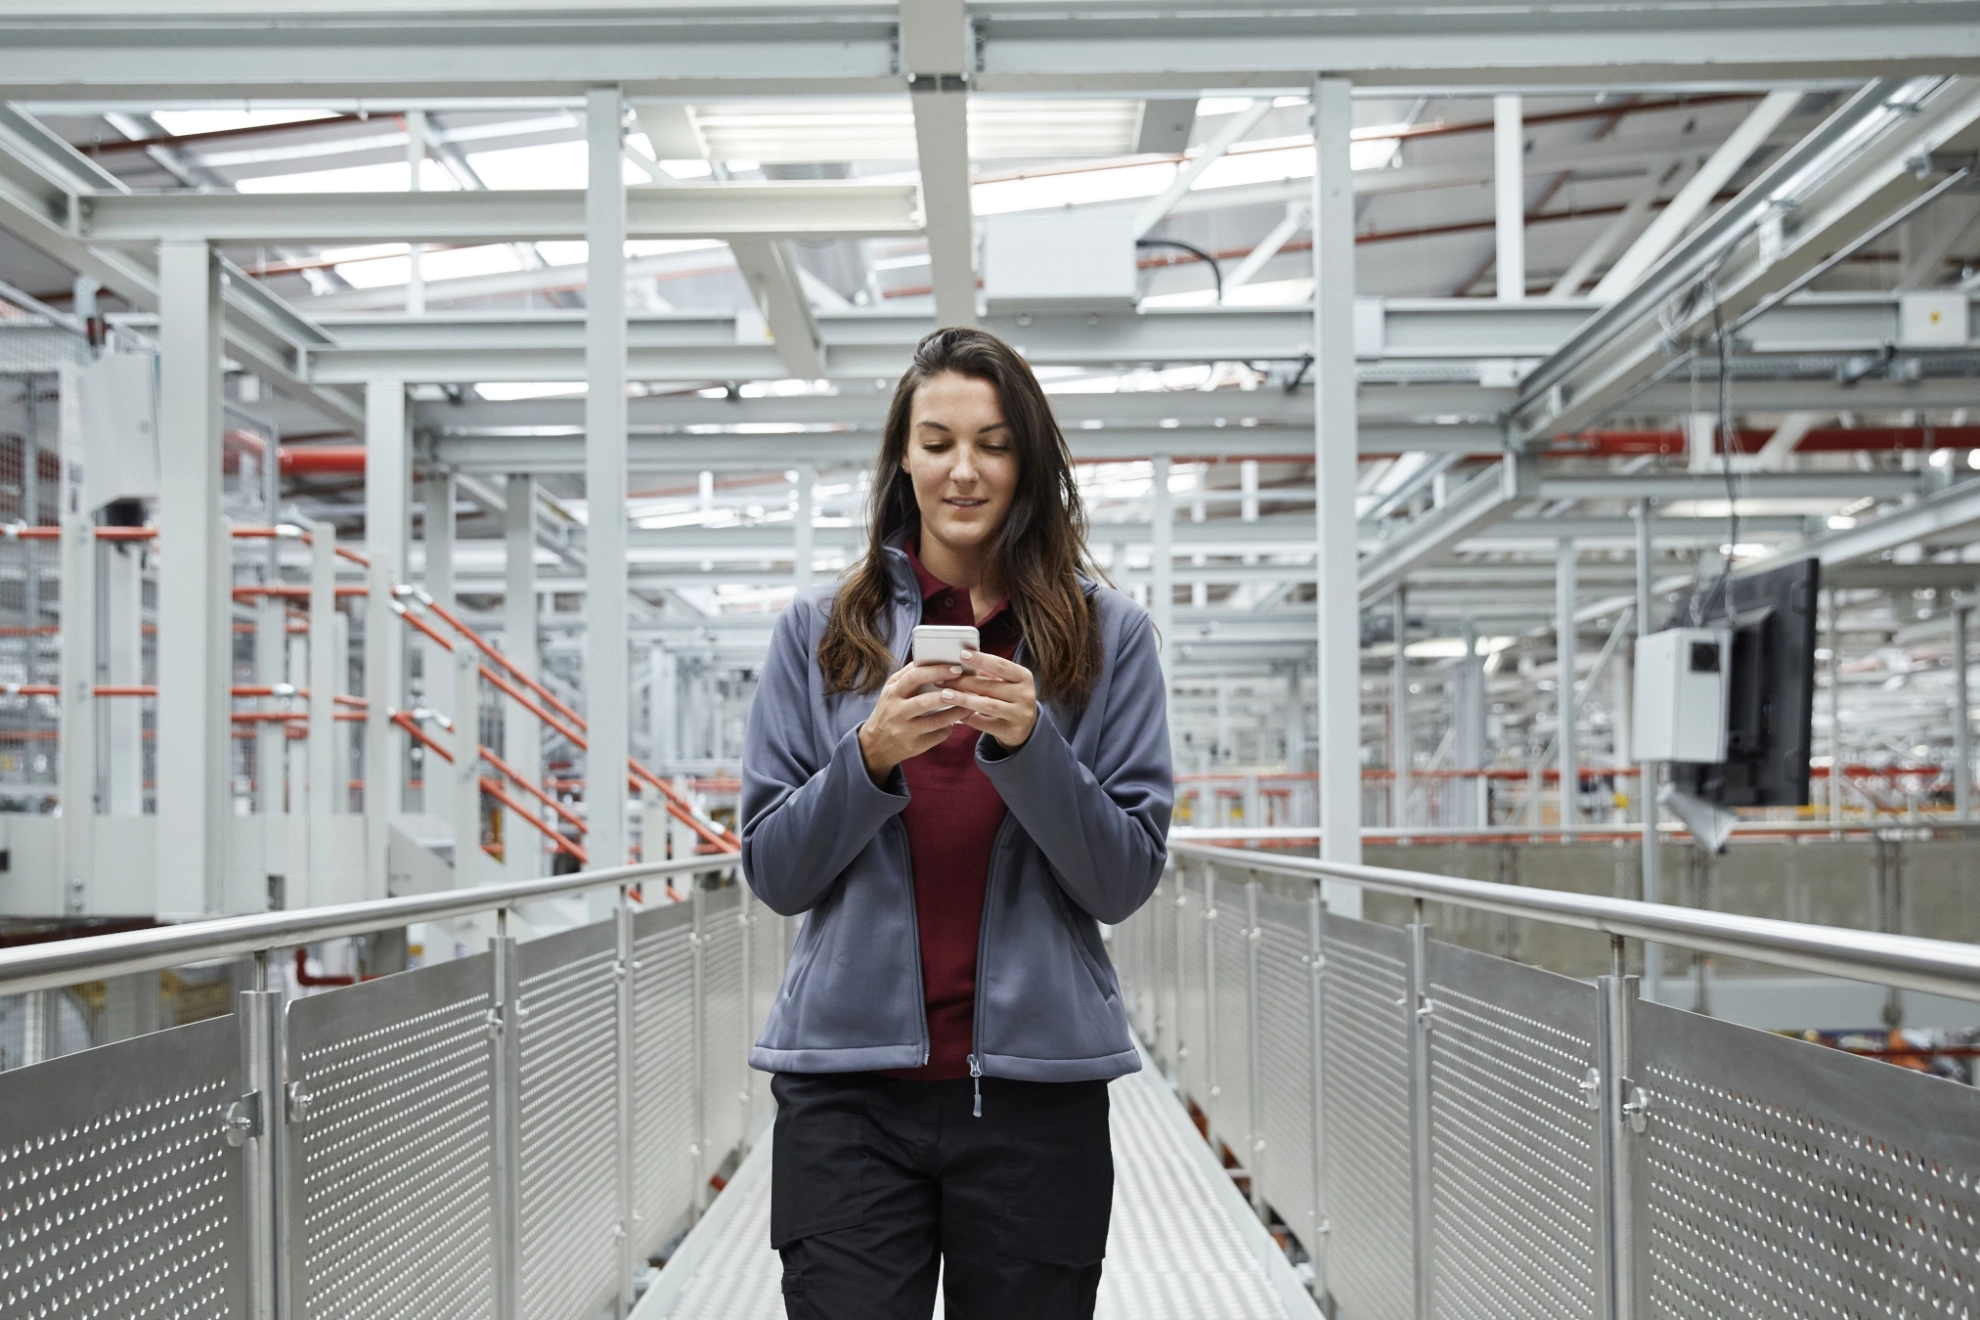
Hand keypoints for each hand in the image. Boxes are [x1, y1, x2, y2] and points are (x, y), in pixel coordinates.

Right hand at [856, 660, 968, 784]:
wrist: (875, 744)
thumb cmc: (889, 711)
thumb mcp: (891, 690)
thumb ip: (907, 675)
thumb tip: (930, 659)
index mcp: (892, 693)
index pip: (915, 677)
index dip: (937, 672)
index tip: (956, 669)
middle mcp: (897, 711)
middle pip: (925, 701)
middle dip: (950, 694)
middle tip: (968, 688)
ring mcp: (905, 730)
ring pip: (936, 721)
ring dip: (956, 712)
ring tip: (970, 705)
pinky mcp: (914, 746)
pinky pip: (937, 736)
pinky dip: (949, 728)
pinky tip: (955, 723)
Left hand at [941, 650, 1039, 751]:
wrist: (1027, 728)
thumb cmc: (1010, 698)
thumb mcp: (1007, 683)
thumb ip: (990, 673)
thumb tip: (962, 662)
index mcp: (1024, 677)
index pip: (1001, 666)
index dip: (981, 660)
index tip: (962, 654)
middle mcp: (1025, 695)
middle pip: (990, 686)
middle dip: (964, 682)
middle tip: (942, 678)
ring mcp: (1019, 715)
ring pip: (987, 705)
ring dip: (964, 699)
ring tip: (945, 694)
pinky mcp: (1011, 731)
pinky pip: (985, 724)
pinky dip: (969, 718)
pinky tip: (955, 713)